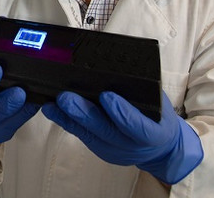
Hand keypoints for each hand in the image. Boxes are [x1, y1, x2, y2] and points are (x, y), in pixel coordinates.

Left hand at [42, 90, 202, 184]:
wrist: (160, 147)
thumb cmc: (158, 117)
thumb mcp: (160, 103)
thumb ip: (144, 90)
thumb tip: (120, 64)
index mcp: (155, 134)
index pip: (139, 127)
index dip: (123, 113)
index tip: (107, 96)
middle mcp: (132, 145)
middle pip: (106, 131)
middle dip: (84, 114)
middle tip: (66, 97)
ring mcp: (114, 150)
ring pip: (89, 135)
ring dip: (68, 118)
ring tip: (53, 103)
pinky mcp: (100, 149)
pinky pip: (81, 135)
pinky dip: (66, 122)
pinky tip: (52, 110)